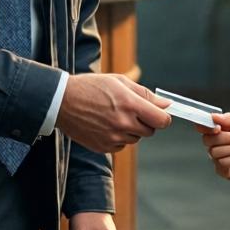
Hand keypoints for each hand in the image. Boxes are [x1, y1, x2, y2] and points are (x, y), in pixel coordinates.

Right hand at [55, 73, 171, 152]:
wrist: (62, 101)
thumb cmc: (92, 87)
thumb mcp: (120, 82)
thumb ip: (145, 94)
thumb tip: (166, 105)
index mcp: (130, 104)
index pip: (162, 120)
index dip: (163, 117)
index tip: (158, 113)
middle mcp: (123, 123)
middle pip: (150, 131)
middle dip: (146, 122)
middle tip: (131, 110)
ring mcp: (113, 137)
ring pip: (135, 139)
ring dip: (131, 129)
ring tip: (114, 115)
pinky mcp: (103, 147)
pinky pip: (121, 145)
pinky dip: (118, 137)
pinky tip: (105, 125)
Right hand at [197, 112, 229, 198]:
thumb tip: (213, 116)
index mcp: (222, 130)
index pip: (204, 126)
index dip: (205, 126)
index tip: (216, 127)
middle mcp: (218, 143)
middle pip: (207, 139)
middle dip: (225, 138)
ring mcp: (219, 157)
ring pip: (214, 152)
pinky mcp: (223, 170)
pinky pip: (221, 163)